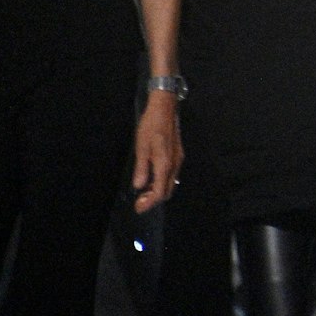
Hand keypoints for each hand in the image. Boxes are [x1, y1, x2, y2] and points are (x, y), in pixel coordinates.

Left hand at [131, 92, 182, 213]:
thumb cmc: (150, 126)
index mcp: (165, 163)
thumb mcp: (141, 146)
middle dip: (154, 199)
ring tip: (143, 191)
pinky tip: (151, 177)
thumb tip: (139, 186)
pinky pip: (171, 175)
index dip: (149, 202)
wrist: (165, 108)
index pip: (160, 191)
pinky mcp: (177, 154)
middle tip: (139, 200)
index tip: (138, 207)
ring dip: (158, 190)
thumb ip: (141, 168)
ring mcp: (178, 159)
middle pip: (168, 190)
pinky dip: (161, 182)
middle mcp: (174, 164)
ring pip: (170, 183)